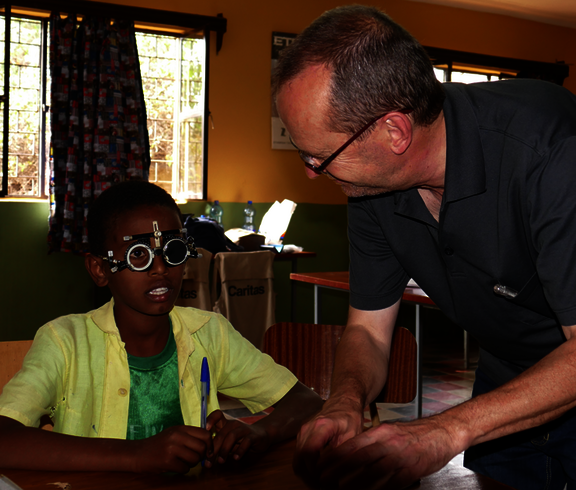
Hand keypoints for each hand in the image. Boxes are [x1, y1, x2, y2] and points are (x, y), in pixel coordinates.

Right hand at [131, 425, 212, 472]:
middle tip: (195, 459)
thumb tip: (209, 443)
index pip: (205, 434)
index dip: (210, 444)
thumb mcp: (174, 434)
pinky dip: (183, 470)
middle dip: (202, 456)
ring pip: (195, 459)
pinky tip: (176, 467)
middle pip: (202, 447)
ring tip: (184, 462)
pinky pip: (185, 468)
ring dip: (192, 464)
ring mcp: (172, 448)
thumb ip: (189, 436)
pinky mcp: (167, 461)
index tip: (208, 451)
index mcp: (181, 428)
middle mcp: (177, 436)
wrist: (138, 453)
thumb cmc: (159, 444)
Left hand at [207, 410, 270, 463]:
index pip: (217, 414)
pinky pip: (246, 442)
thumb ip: (218, 443)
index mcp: (226, 423)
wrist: (262, 435)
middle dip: (214, 448)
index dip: (211, 419)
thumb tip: (203, 454)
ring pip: (232, 436)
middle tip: (208, 462)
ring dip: (225, 450)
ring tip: (221, 461)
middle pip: (222, 433)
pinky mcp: (253, 436)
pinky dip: (240, 450)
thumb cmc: (241, 438)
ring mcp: (244, 429)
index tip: (205, 430)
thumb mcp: (228, 439)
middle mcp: (234, 424)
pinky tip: (235, 458)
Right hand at [293, 396, 364, 486]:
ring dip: (307, 473)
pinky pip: (299, 455)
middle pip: (299, 459)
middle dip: (310, 476)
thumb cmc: (349, 417)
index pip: (309, 452)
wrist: (343, 402)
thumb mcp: (352, 435)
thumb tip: (337, 475)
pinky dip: (306, 467)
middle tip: (324, 486)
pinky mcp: (302, 435)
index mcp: (321, 426)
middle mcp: (307, 428)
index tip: (326, 481)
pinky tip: (319, 473)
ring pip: (297, 459)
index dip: (315, 471)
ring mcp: (302, 431)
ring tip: (322, 482)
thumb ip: (343, 453)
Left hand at [314, 417, 460, 488]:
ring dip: (355, 482)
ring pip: (373, 471)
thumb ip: (372, 442)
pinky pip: (392, 482)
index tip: (322, 463)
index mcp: (381, 432)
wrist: (442, 432)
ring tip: (340, 488)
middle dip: (339, 469)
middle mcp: (388, 442)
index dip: (336, 455)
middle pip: (359, 457)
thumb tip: (351, 452)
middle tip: (324, 478)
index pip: (353, 443)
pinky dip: (378, 489)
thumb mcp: (390, 432)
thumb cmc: (414, 434)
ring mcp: (400, 456)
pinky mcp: (412, 469)